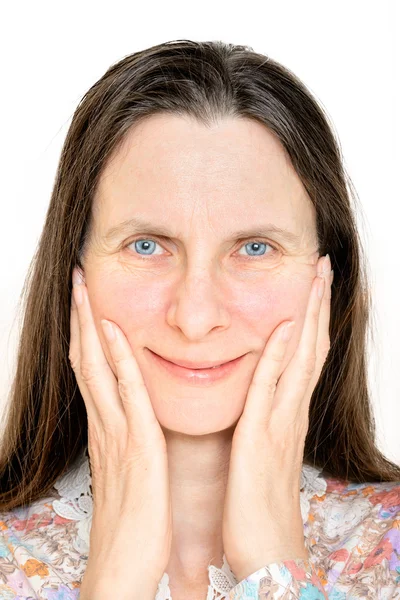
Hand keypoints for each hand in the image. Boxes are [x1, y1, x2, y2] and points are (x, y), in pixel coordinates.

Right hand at [69, 267, 171, 597]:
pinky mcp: (137, 446)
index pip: (91, 373)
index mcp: (107, 431)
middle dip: (80, 319)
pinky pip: (127, 394)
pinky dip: (118, 360)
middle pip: (86, 361)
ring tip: (84, 290)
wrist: (125, 567)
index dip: (86, 336)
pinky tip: (113, 332)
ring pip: (97, 368)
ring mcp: (117, 433)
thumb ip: (127, 444)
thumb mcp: (128, 473)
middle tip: (76, 282)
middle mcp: (106, 425)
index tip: (86, 304)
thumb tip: (131, 423)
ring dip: (90, 327)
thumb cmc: (132, 525)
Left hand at [222, 254, 332, 581]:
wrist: (268, 552)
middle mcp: (291, 412)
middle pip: (311, 347)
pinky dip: (278, 356)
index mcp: (288, 414)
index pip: (305, 355)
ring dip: (308, 315)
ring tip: (315, 278)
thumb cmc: (260, 505)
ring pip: (300, 358)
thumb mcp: (263, 452)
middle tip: (322, 265)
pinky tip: (283, 328)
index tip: (313, 285)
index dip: (312, 318)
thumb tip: (260, 397)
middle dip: (317, 303)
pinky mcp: (261, 438)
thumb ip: (264, 421)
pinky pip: (271, 389)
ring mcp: (280, 423)